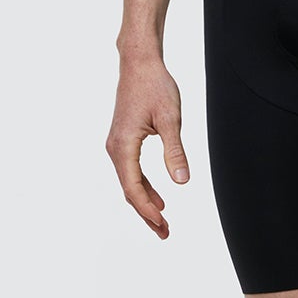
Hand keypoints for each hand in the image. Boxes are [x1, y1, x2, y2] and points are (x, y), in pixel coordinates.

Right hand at [106, 52, 189, 237]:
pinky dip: (143, 187)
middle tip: (165, 234)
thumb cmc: (155, 86)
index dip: (146, 210)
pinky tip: (158, 198)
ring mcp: (116, 145)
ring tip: (162, 223)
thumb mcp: (171, 119)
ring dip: (145, 203)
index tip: (162, 225)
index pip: (133, 187)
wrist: (139, 64)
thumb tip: (182, 182)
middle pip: (129, 190)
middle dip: (146, 214)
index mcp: (123, 145)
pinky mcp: (122, 140)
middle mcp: (115, 148)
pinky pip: (130, 171)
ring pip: (129, 182)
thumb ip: (175, 152)